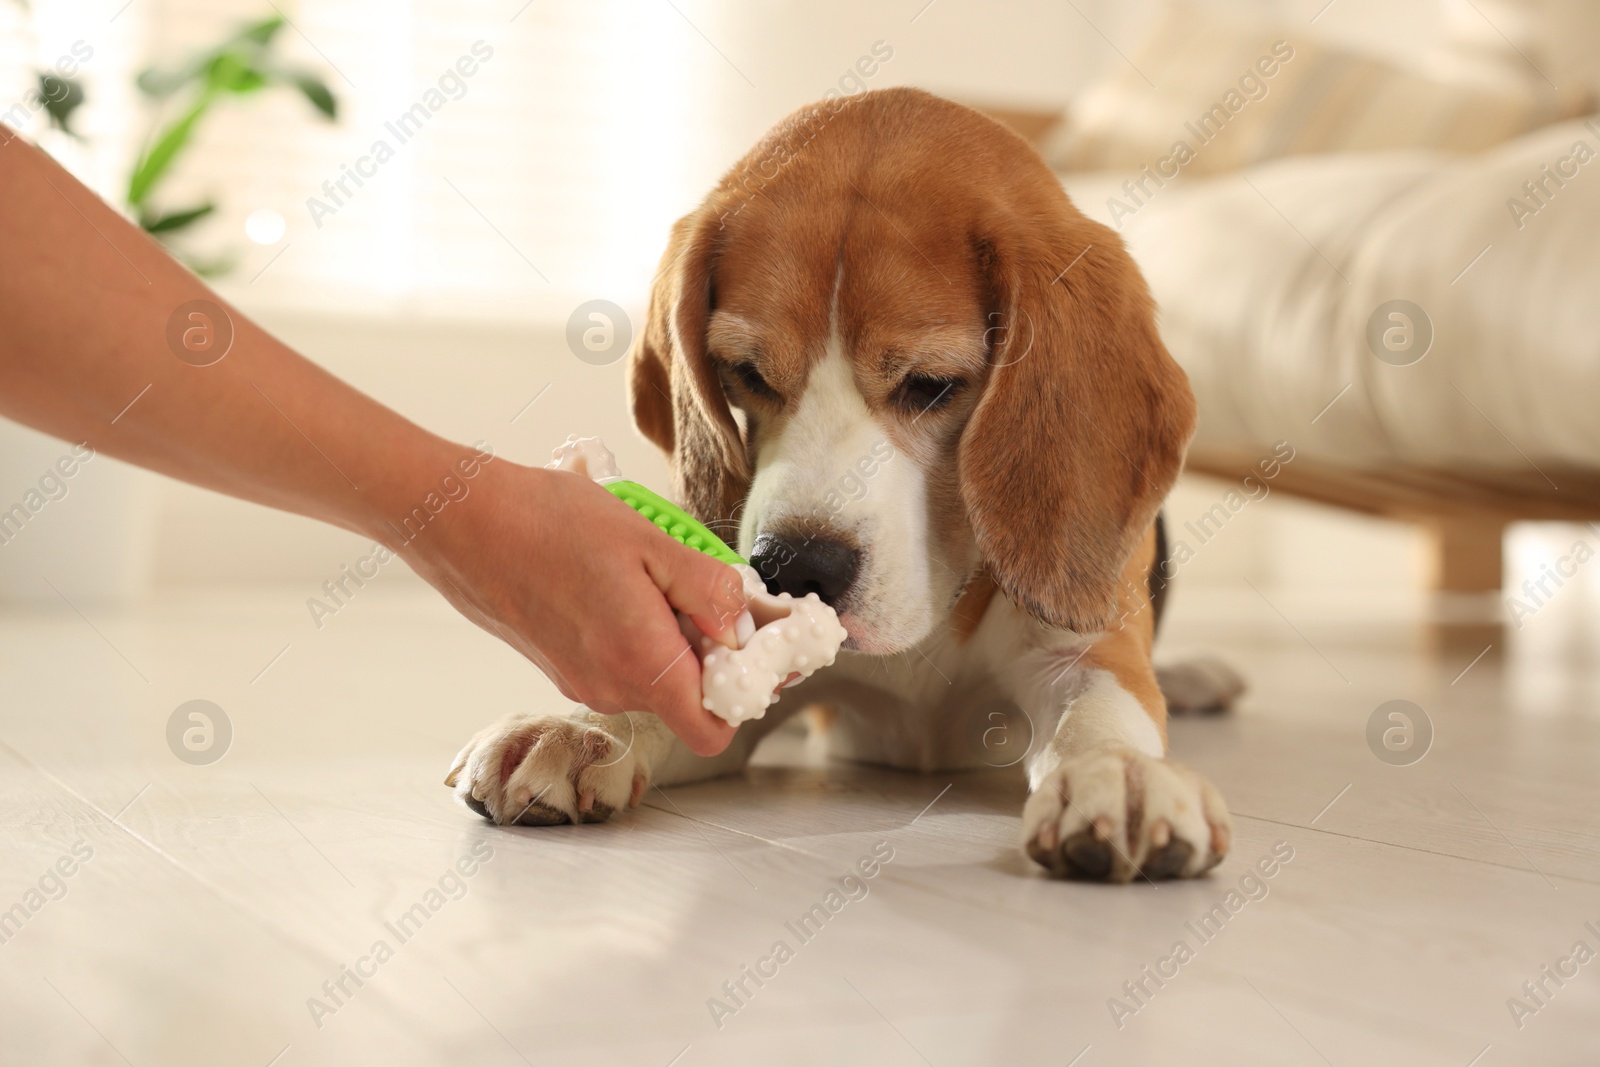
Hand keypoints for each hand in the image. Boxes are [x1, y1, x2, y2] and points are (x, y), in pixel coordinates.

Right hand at [399, 458, 745, 755]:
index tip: (757, 647)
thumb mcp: (649, 541)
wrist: (462, 522)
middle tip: (717, 594)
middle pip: (689, 698)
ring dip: (674, 639)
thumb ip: (707, 591)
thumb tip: (743, 627)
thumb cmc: (548, 524)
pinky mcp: (562, 665)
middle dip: (713, 655)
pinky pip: (622, 664)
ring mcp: (581, 680)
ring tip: (663, 577)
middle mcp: (610, 687)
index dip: (746, 692)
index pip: (713, 727)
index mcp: (641, 664)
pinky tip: (627, 582)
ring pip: (655, 678)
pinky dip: (640, 635)